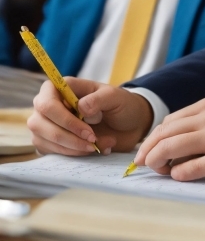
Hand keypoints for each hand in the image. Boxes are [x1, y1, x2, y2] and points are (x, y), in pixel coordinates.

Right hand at [28, 79, 152, 155]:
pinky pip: (50, 151)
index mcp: (62, 87)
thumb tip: (80, 108)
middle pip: (39, 124)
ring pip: (44, 140)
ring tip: (95, 145)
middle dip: (68, 137)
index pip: (47, 103)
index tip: (88, 131)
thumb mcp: (116, 97)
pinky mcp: (49, 142)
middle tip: (92, 141)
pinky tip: (89, 149)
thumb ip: (98, 99)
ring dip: (71, 147)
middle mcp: (49, 105)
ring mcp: (46, 124)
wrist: (129, 124)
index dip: (65, 119)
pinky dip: (71, 154)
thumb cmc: (121, 105)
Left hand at [134, 98, 204, 182]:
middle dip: (148, 152)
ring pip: (171, 148)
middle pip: (164, 134)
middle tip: (145, 166)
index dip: (153, 139)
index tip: (148, 152)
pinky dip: (180, 174)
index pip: (169, 121)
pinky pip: (191, 168)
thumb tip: (178, 142)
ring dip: (159, 163)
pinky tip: (181, 177)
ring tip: (160, 172)